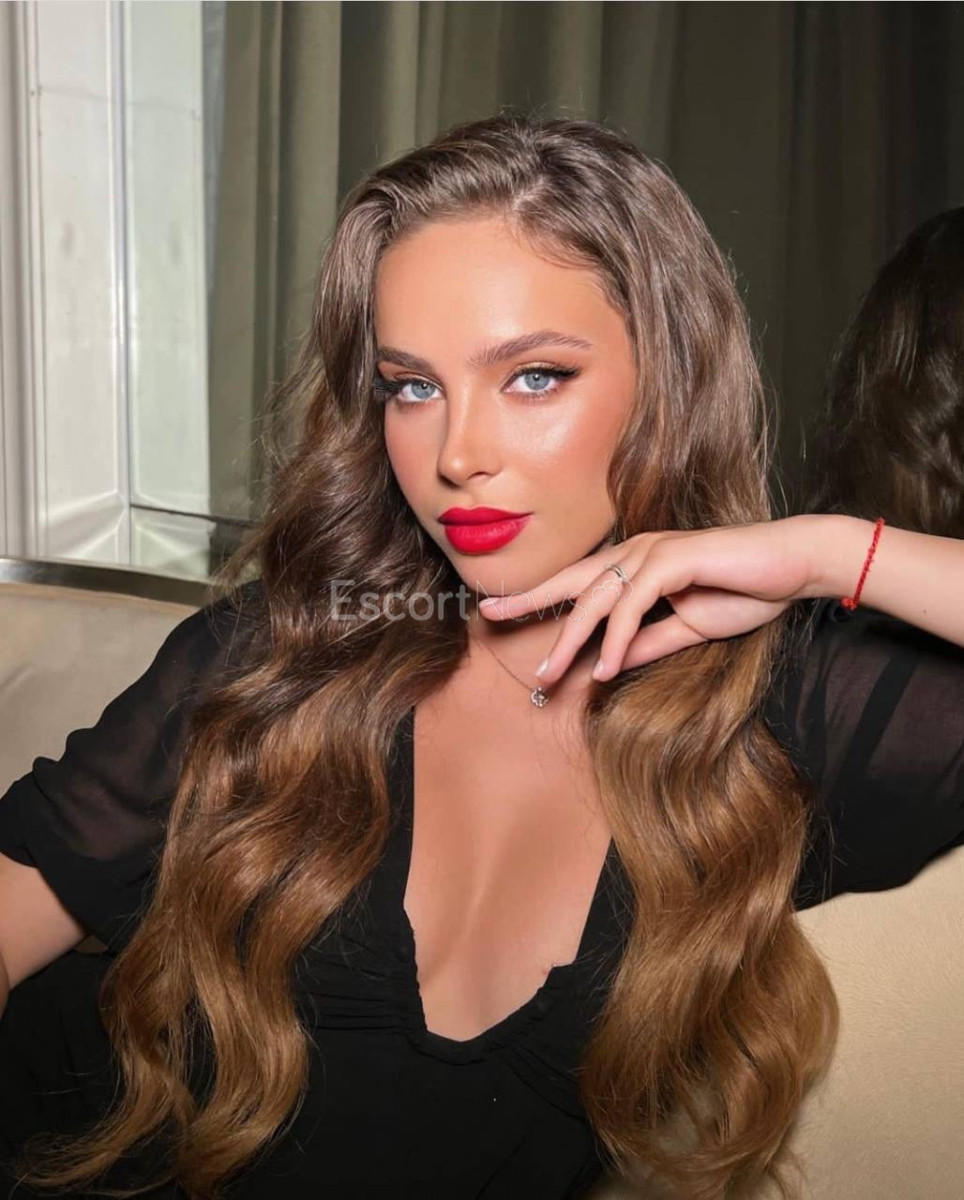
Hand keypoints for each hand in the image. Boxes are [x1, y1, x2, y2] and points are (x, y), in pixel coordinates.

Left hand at [478, 517, 815, 683]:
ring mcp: (653, 552)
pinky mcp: (672, 560)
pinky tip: (604, 667)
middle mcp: (637, 552)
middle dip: (530, 601)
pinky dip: (617, 638)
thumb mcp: (686, 628)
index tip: (502, 610)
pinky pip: (633, 605)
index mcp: (636, 564)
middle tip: (491, 616)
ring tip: (549, 672)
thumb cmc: (744, 590)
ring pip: (597, 599)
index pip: (579, 582)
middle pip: (573, 582)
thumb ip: (647, 642)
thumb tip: (608, 662)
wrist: (792, 567)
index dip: (540, 596)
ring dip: (572, 639)